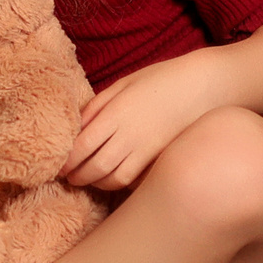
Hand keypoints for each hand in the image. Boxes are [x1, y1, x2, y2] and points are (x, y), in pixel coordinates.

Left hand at [62, 51, 219, 191]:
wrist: (204, 85)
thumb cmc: (162, 79)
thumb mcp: (125, 83)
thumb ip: (99, 104)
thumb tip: (77, 125)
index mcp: (116, 112)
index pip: (81, 145)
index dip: (67, 160)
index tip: (58, 165)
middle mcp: (129, 134)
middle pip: (94, 167)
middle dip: (77, 176)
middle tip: (68, 177)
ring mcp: (147, 149)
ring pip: (113, 178)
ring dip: (96, 183)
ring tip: (87, 179)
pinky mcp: (161, 157)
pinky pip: (134, 179)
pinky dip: (119, 183)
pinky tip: (112, 178)